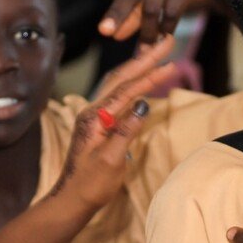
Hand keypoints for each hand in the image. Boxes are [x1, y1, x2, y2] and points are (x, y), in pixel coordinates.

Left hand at [51, 37, 174, 213]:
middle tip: (167, 41)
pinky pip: (119, 97)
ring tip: (158, 54)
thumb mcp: (111, 161)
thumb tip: (144, 104)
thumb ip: (126, 131)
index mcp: (95, 117)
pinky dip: (134, 84)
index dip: (150, 73)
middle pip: (122, 78)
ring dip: (139, 68)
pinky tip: (144, 82)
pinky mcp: (99, 125)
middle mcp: (93, 111)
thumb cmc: (90, 185)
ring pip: (119, 84)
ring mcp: (95, 117)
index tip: (170, 60)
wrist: (71, 200)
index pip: (127, 89)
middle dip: (145, 59)